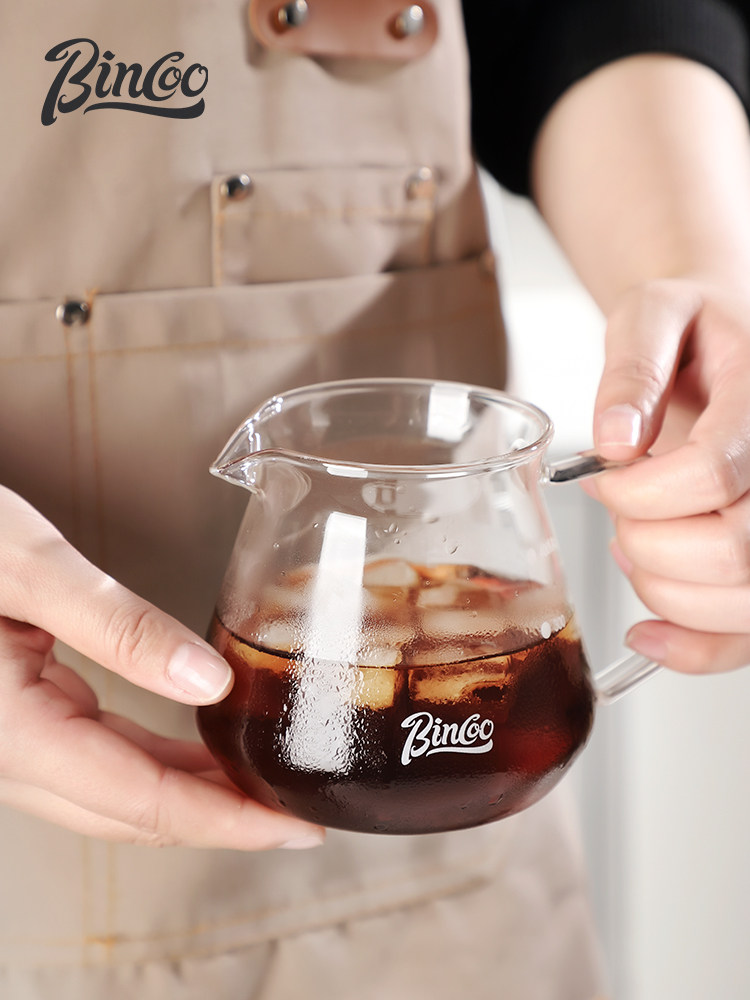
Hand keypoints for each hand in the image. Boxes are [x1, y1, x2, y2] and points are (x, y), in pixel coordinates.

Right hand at [0, 486, 323, 848]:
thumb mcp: (27, 567)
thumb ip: (119, 626)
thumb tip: (210, 679)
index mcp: (9, 730)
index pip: (140, 800)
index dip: (225, 820)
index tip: (291, 827)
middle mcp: (5, 754)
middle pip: (130, 813)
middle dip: (219, 821)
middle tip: (295, 818)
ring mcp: (6, 743)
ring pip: (111, 794)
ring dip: (188, 797)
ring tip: (258, 788)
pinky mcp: (12, 719)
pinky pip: (92, 760)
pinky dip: (150, 764)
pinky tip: (192, 751)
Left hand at [586, 278, 749, 673]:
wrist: (731, 336)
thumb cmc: (695, 327)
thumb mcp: (652, 313)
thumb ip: (632, 368)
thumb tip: (614, 438)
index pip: (715, 470)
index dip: (640, 492)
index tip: (602, 480)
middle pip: (736, 549)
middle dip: (648, 545)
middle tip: (617, 513)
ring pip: (745, 599)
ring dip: (666, 592)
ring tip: (633, 549)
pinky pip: (748, 634)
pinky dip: (695, 648)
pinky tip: (648, 634)